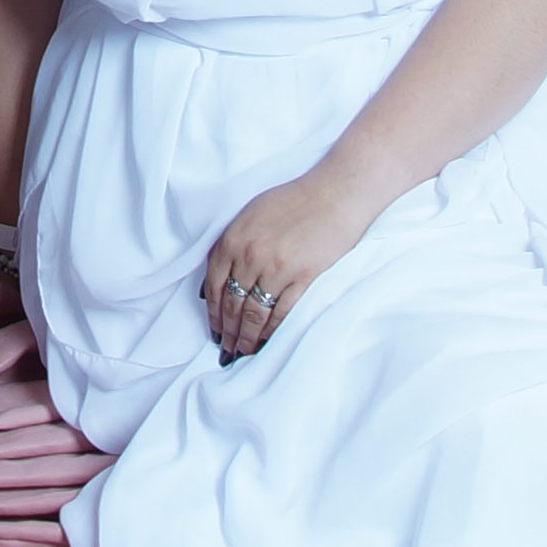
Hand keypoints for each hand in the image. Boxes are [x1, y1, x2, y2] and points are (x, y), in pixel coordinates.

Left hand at [201, 176, 365, 364]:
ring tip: (243, 353)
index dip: (213, 313)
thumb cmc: (293, 200)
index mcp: (233, 239)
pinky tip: (267, 341)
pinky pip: (281, 311)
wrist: (334, 193)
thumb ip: (230, 245)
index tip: (215, 330)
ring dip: (247, 337)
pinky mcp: (302, 277)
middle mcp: (250, 255)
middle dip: (228, 332)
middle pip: (232, 304)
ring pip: (254, 313)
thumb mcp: (251, 214)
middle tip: (226, 351)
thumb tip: (215, 282)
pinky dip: (272, 330)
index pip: (214, 286)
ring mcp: (276, 268)